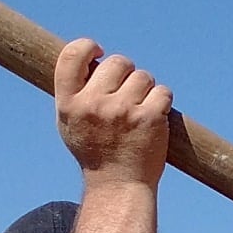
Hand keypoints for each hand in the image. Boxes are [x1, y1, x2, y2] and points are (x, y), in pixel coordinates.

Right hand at [53, 38, 170, 190]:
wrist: (118, 186)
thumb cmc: (95, 150)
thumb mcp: (71, 122)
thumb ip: (75, 90)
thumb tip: (88, 54)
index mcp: (69, 104)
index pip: (72, 55)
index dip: (87, 46)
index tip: (99, 52)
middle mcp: (94, 105)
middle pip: (118, 62)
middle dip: (126, 73)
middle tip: (126, 95)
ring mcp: (123, 111)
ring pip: (143, 76)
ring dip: (146, 89)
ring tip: (138, 112)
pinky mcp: (149, 118)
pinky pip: (162, 92)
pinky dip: (162, 102)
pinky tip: (153, 118)